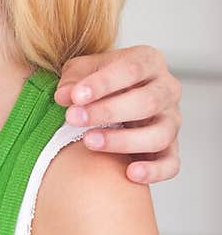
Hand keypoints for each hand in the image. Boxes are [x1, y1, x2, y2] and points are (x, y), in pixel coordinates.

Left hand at [54, 46, 181, 183]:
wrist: (112, 104)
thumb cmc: (99, 84)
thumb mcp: (83, 71)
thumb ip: (73, 79)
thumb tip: (64, 96)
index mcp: (149, 62)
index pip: (132, 69)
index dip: (103, 83)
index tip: (76, 96)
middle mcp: (167, 90)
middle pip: (147, 102)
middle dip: (108, 111)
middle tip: (73, 118)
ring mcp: (171, 121)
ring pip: (158, 135)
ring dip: (123, 140)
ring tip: (89, 142)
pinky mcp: (171, 149)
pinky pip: (171, 164)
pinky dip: (154, 171)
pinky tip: (130, 172)